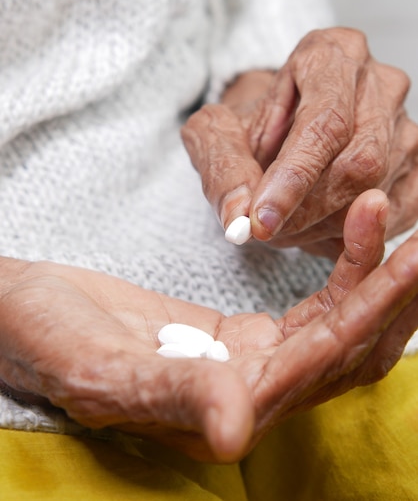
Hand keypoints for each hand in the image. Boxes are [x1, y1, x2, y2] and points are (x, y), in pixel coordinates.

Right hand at [1, 191, 417, 462]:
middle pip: (348, 346)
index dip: (372, 309)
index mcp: (225, 404)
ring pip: (336, 324)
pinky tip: (349, 230)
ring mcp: (248, 363)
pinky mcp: (239, 336)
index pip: (325, 359)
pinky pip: (309, 307)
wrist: (26, 318)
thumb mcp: (99, 364)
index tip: (411, 255)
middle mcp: (250, 391)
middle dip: (392, 291)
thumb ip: (169, 394)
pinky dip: (336, 269)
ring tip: (389, 214)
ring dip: (372, 274)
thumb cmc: (48, 340)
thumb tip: (234, 427)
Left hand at [182, 27, 417, 258]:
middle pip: (359, 161)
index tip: (260, 221)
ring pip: (376, 192)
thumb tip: (238, 217)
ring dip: (322, 226)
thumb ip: (222, 168)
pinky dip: (351, 234)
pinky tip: (316, 228)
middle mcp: (379, 83)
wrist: (280, 128)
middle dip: (306, 210)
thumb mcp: (217, 133)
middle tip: (265, 230)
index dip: (293, 179)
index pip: (325, 122)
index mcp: (331, 54)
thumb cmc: (251, 124)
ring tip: (284, 224)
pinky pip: (395, 213)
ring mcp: (406, 123)